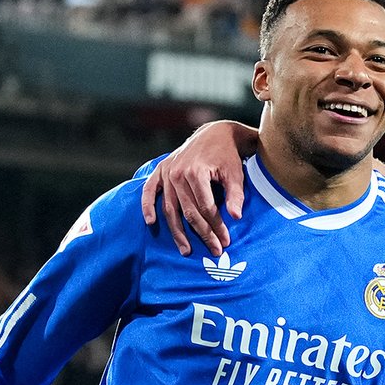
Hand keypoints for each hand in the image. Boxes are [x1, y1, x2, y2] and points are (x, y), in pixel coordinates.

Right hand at [139, 121, 257, 255]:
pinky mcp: (160, 171)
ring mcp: (167, 172)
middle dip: (202, 234)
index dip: (216, 227)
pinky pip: (149, 191)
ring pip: (169, 208)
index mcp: (196, 173)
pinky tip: (151, 223)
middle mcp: (177, 173)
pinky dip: (147, 206)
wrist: (215, 133)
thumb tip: (236, 217)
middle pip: (188, 212)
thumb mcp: (235, 173)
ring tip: (185, 250)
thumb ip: (236, 195)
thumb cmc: (228, 155)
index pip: (206, 208)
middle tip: (214, 250)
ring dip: (177, 232)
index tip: (225, 242)